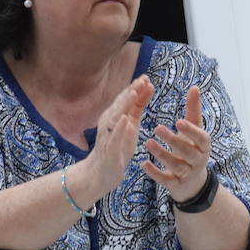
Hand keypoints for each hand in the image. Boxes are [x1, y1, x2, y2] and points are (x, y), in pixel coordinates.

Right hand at [79, 74, 153, 200]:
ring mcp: (107, 134)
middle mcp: (108, 122)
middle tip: (143, 79)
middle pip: (120, 103)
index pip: (125, 98)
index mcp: (115, 115)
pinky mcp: (108, 148)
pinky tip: (126, 119)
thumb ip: (137, 106)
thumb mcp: (131, 123)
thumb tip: (147, 86)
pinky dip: (119, 127)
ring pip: (116, 116)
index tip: (146, 77)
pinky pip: (114, 136)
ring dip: (124, 104)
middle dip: (131, 90)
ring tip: (134, 92)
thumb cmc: (117, 147)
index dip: (135, 87)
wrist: (101, 173)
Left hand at [142, 85, 210, 201]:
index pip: (201, 138)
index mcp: (204, 146)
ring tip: (148, 142)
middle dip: (173, 140)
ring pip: (176, 166)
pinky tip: (143, 163)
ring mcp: (187, 174)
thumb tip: (194, 86)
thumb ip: (193, 109)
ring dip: (162, 154)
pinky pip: (166, 180)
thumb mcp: (195, 129)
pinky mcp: (175, 185)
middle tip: (157, 128)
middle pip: (187, 151)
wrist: (193, 181)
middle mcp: (198, 161)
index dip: (191, 131)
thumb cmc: (193, 148)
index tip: (178, 121)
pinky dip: (155, 173)